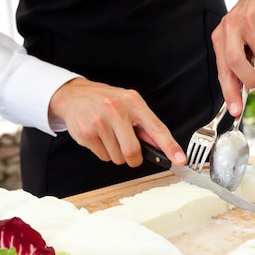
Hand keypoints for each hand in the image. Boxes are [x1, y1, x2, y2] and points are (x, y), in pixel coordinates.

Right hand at [48, 78, 185, 166]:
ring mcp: (100, 122)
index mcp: (133, 102)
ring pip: (117, 157)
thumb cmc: (105, 101)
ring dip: (116, 153)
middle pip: (133, 151)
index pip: (156, 128)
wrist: (74, 96)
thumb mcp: (129, 105)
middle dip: (133, 158)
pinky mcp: (86, 133)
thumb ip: (145, 126)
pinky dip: (103, 152)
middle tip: (129, 152)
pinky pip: (103, 157)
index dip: (170, 146)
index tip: (180, 159)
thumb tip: (162, 148)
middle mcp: (116, 109)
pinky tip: (98, 136)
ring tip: (109, 135)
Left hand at [211, 0, 254, 116]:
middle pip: (237, 64)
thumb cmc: (253, 20)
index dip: (229, 92)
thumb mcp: (239, 39)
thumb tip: (242, 91)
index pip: (223, 70)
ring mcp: (249, 20)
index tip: (235, 110)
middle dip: (251, 80)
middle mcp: (231, 27)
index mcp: (221, 37)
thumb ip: (238, 62)